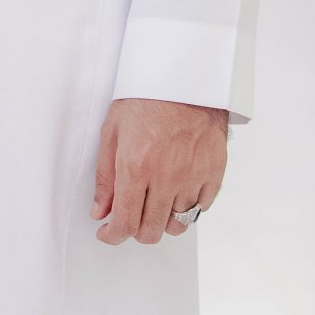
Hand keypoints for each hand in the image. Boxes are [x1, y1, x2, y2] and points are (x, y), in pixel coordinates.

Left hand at [91, 97, 226, 244]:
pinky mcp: (214, 173)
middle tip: (128, 218)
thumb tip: (100, 211)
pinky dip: (186, 208)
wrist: (185, 79)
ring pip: (177, 224)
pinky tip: (175, 193)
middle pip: (152, 231)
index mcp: (136, 168)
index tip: (108, 233)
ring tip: (153, 204)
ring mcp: (193, 178)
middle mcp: (166, 178)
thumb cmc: (145, 100)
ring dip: (161, 221)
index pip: (125, 222)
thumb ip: (105, 177)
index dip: (113, 236)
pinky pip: (201, 209)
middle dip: (135, 232)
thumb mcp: (112, 132)